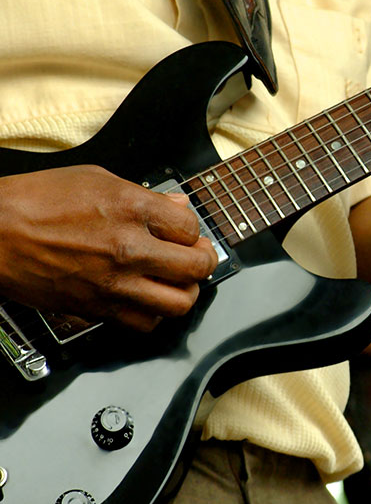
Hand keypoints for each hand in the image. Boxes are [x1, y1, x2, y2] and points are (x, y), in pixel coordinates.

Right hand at [0, 165, 218, 330]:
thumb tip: (180, 207)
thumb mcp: (95, 179)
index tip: (185, 233)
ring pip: (179, 303)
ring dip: (184, 292)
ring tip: (176, 282)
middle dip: (202, 262)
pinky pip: (144, 324)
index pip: (192, 228)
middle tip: (195, 259)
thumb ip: (145, 195)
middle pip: (197, 267)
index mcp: (132, 209)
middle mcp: (129, 248)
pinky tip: (146, 300)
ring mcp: (115, 282)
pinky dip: (152, 315)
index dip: (193, 231)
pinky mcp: (97, 309)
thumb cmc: (35, 201)